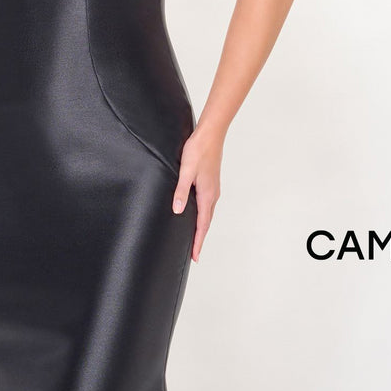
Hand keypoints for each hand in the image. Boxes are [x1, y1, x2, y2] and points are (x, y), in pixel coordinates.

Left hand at [172, 123, 224, 262]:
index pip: (202, 225)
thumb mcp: (186, 171)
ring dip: (202, 228)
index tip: (195, 257)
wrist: (211, 134)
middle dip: (200, 239)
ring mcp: (213, 189)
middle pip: (206, 223)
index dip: (198, 241)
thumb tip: (178, 211)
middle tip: (194, 254)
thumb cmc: (198, 150)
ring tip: (195, 239)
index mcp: (207, 195)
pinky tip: (197, 215)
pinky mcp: (211, 184)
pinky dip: (203, 216)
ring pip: (207, 214)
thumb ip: (181, 191)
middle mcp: (213, 195)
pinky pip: (207, 206)